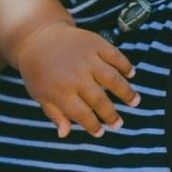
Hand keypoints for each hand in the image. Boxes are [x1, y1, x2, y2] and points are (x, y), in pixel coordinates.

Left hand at [16, 22, 138, 137]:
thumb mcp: (40, 95)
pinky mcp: (94, 43)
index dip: (92, 126)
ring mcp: (86, 58)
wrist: (37, 37)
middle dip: (110, 115)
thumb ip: (54, 114)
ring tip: (134, 102)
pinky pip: (114, 56)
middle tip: (118, 124)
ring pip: (112, 78)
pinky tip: (131, 75)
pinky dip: (125, 65)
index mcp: (60, 91)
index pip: (82, 114)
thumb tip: (64, 134)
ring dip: (125, 91)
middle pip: (99, 100)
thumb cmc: (38, 71)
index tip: (100, 132)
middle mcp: (75, 76)